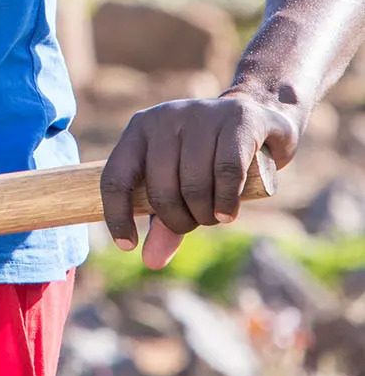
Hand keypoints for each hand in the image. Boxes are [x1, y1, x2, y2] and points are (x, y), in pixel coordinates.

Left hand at [101, 90, 299, 269]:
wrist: (260, 116)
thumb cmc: (211, 158)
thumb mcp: (182, 188)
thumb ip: (164, 223)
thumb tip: (150, 261)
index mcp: (140, 130)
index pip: (114, 177)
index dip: (117, 215)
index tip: (128, 246)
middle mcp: (165, 118)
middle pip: (160, 188)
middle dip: (180, 219)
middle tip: (199, 221)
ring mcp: (200, 114)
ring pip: (193, 182)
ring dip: (206, 213)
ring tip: (217, 215)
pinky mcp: (237, 118)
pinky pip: (227, 170)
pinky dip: (226, 199)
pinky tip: (228, 212)